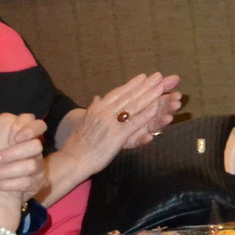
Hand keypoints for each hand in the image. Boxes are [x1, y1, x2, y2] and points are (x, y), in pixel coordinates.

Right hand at [58, 72, 181, 183]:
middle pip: (128, 96)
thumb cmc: (78, 143)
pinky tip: (156, 108)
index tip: (143, 76)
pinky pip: (134, 122)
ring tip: (161, 86)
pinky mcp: (117, 135)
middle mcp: (104, 112)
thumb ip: (93, 108)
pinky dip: (145, 114)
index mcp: (97, 108)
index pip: (117, 93)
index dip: (131, 84)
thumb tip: (97, 97)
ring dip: (149, 95)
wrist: (72, 158)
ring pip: (133, 106)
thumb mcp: (84, 121)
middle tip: (158, 76)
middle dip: (144, 85)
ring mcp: (111, 123)